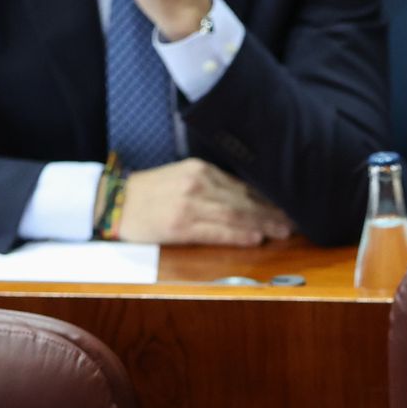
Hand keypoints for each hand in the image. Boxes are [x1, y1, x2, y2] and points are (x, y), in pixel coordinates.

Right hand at [119, 158, 292, 245]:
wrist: (112, 202)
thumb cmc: (150, 193)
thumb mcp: (182, 178)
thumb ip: (213, 186)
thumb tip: (249, 200)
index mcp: (200, 170)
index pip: (242, 186)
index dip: (266, 199)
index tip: (287, 207)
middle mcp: (197, 183)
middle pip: (243, 199)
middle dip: (270, 212)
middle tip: (293, 222)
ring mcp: (189, 204)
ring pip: (235, 214)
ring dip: (262, 224)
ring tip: (282, 231)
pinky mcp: (180, 225)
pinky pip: (216, 230)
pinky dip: (238, 234)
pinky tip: (256, 237)